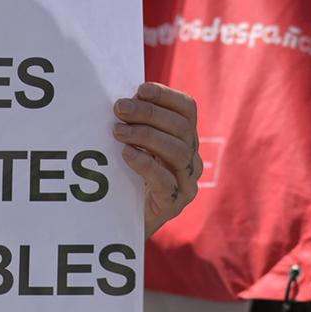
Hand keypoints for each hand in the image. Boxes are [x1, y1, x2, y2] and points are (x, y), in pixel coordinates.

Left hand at [112, 83, 200, 236]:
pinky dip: (146, 163)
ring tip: (118, 131)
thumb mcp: (135, 144)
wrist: (123, 221)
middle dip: (149, 114)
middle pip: (182, 128)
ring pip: (178, 151)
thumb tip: (121, 98)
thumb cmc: (127, 176)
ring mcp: (187, 183)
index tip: (140, 89)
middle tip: (119, 109)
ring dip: (146, 135)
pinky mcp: (175, 205)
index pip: (187, 109)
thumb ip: (134, 122)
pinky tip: (127, 154)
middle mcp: (192, 159)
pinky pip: (166, 181)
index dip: (166, 96)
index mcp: (186, 139)